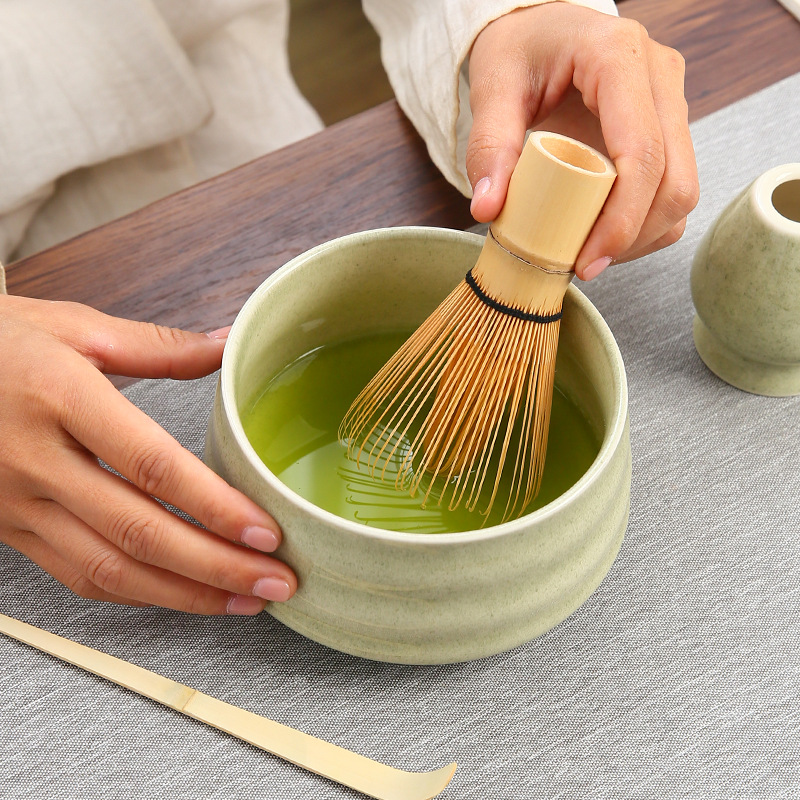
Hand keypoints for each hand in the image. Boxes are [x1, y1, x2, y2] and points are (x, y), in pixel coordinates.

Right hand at [0, 294, 296, 613]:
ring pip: (108, 568)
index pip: (152, 466)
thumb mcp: (74, 326)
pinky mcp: (8, 529)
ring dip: (184, 594)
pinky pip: (76, 572)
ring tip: (244, 600)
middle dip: (215, 566)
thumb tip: (229, 345)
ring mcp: (15, 503)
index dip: (213, 506)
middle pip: (138, 531)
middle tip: (277, 581)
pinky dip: (135, 591)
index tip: (266, 532)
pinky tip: (182, 593)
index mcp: (60, 396)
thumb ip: (158, 346)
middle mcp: (34, 459)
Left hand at [467, 2, 698, 279]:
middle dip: (631, 236)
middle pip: (674, 180)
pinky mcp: (668, 130)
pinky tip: (604, 237)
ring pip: (682, 191)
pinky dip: (644, 226)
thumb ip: (488, 146)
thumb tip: (487, 209)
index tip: (587, 261)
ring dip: (640, 236)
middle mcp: (658, 77)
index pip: (642, 151)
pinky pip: (673, 191)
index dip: (621, 219)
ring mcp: (670, 103)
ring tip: (589, 255)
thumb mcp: (492, 87)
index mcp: (618, 56)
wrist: (540, 34)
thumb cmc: (519, 52)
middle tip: (583, 266)